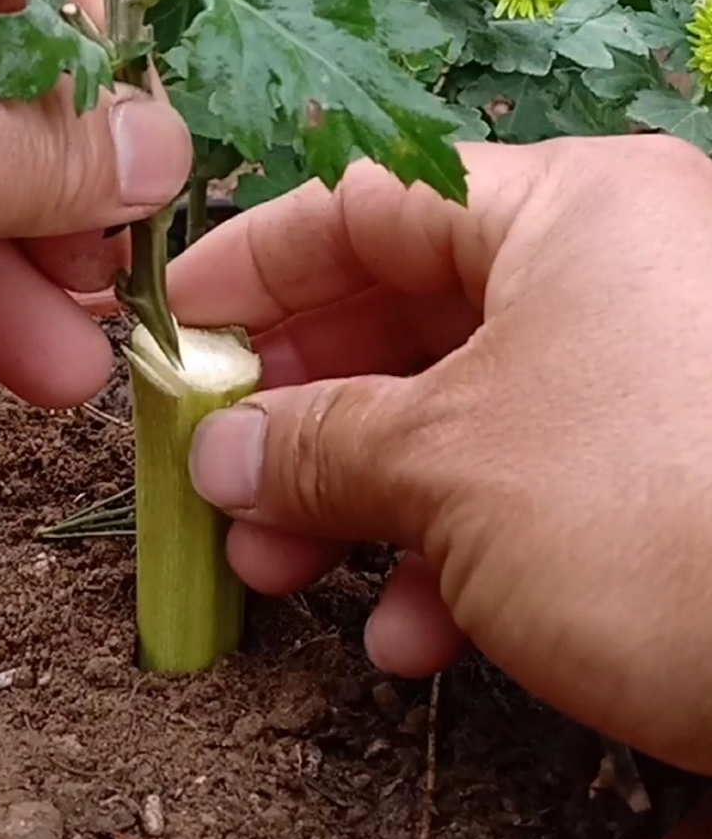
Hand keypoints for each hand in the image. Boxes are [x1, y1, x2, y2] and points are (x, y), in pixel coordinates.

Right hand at [176, 137, 711, 773]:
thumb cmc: (647, 512)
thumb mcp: (450, 466)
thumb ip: (318, 443)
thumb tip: (220, 451)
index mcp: (572, 205)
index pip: (371, 199)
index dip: (257, 266)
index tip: (178, 336)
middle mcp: (624, 265)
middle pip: (417, 311)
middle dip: (304, 411)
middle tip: (220, 484)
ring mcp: (663, 372)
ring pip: (474, 412)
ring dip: (366, 498)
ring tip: (286, 577)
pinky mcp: (687, 475)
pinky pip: (545, 483)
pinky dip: (464, 553)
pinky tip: (415, 640)